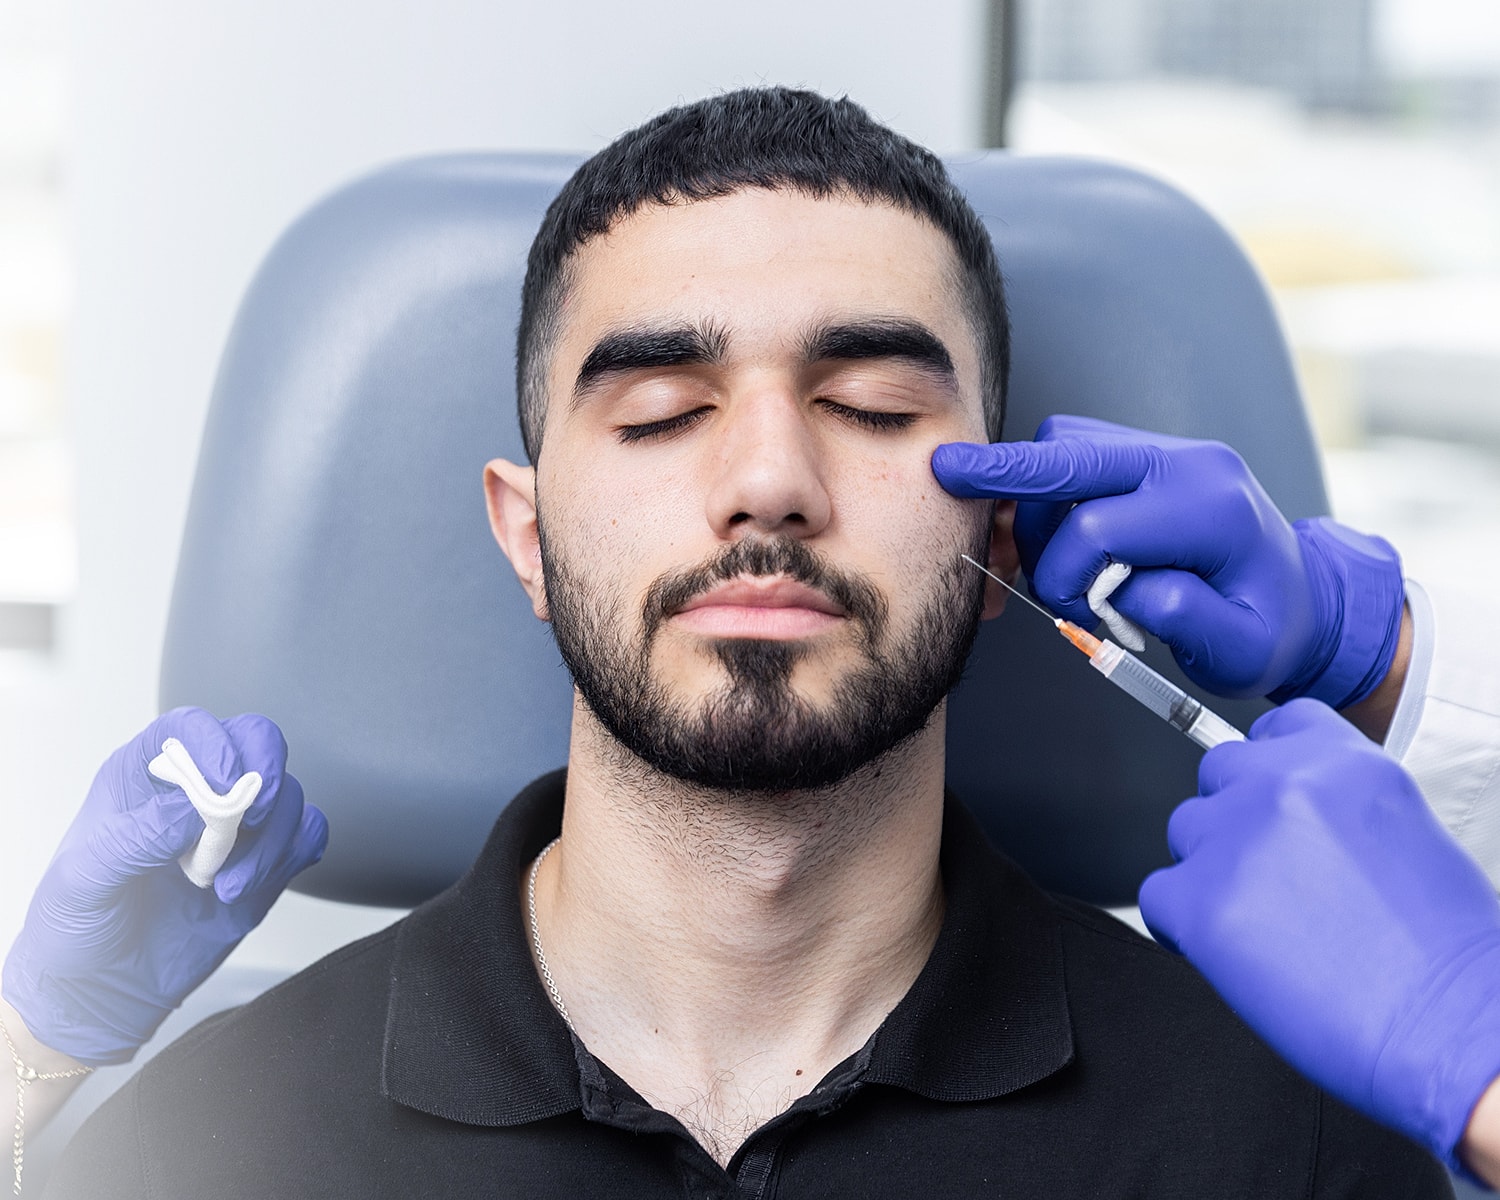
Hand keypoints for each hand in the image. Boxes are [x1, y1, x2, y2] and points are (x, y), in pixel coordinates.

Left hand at [2, 707, 327, 1064]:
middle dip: (264, 771)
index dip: (214, 741)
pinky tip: (246, 888)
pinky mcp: (267, 862)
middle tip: (249, 815)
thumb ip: (137, 837)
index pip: (190, 727)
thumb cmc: (78, 929)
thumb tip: (196, 808)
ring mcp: (237, 826)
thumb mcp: (84, 881)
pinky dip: (290, 855)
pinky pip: (308, 833)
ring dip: (268, 838)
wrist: (102, 993)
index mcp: (144, 776)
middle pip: (256, 741)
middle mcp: (197, 789)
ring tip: (227, 884)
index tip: (223, 781)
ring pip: (286, 793)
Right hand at [931, 415, 1403, 704]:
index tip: (1075, 612)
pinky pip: (1077, 453)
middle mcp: (1189, 464)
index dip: (1064, 574)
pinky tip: (1040, 534)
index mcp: (1211, 510)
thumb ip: (1184, 617)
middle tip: (947, 475)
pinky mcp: (1149, 457)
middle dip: (1004, 471)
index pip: (1099, 525)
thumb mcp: (1240, 650)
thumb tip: (1123, 588)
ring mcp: (1168, 453)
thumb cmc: (1270, 630)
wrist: (1306, 599)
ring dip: (1034, 498)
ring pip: (1067, 444)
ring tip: (1039, 558)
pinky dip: (1046, 489)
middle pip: (1072, 451)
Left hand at [1138, 699, 1499, 1165]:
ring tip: (1264, 924)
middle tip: (1272, 877)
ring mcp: (1234, 839)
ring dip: (1210, 870)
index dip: (1267, 770)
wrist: (1451, 1027)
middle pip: (1218, 774)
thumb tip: (1293, 820)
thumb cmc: (1444, 952)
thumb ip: (1335, 807)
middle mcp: (1282, 785)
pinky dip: (1182, 925)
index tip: (1273, 805)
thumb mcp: (1405, 835)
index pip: (1273, 729)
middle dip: (1236, 820)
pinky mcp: (1199, 901)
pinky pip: (1156, 895)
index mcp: (1343, 762)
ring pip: (1185, 832)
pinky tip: (1231, 952)